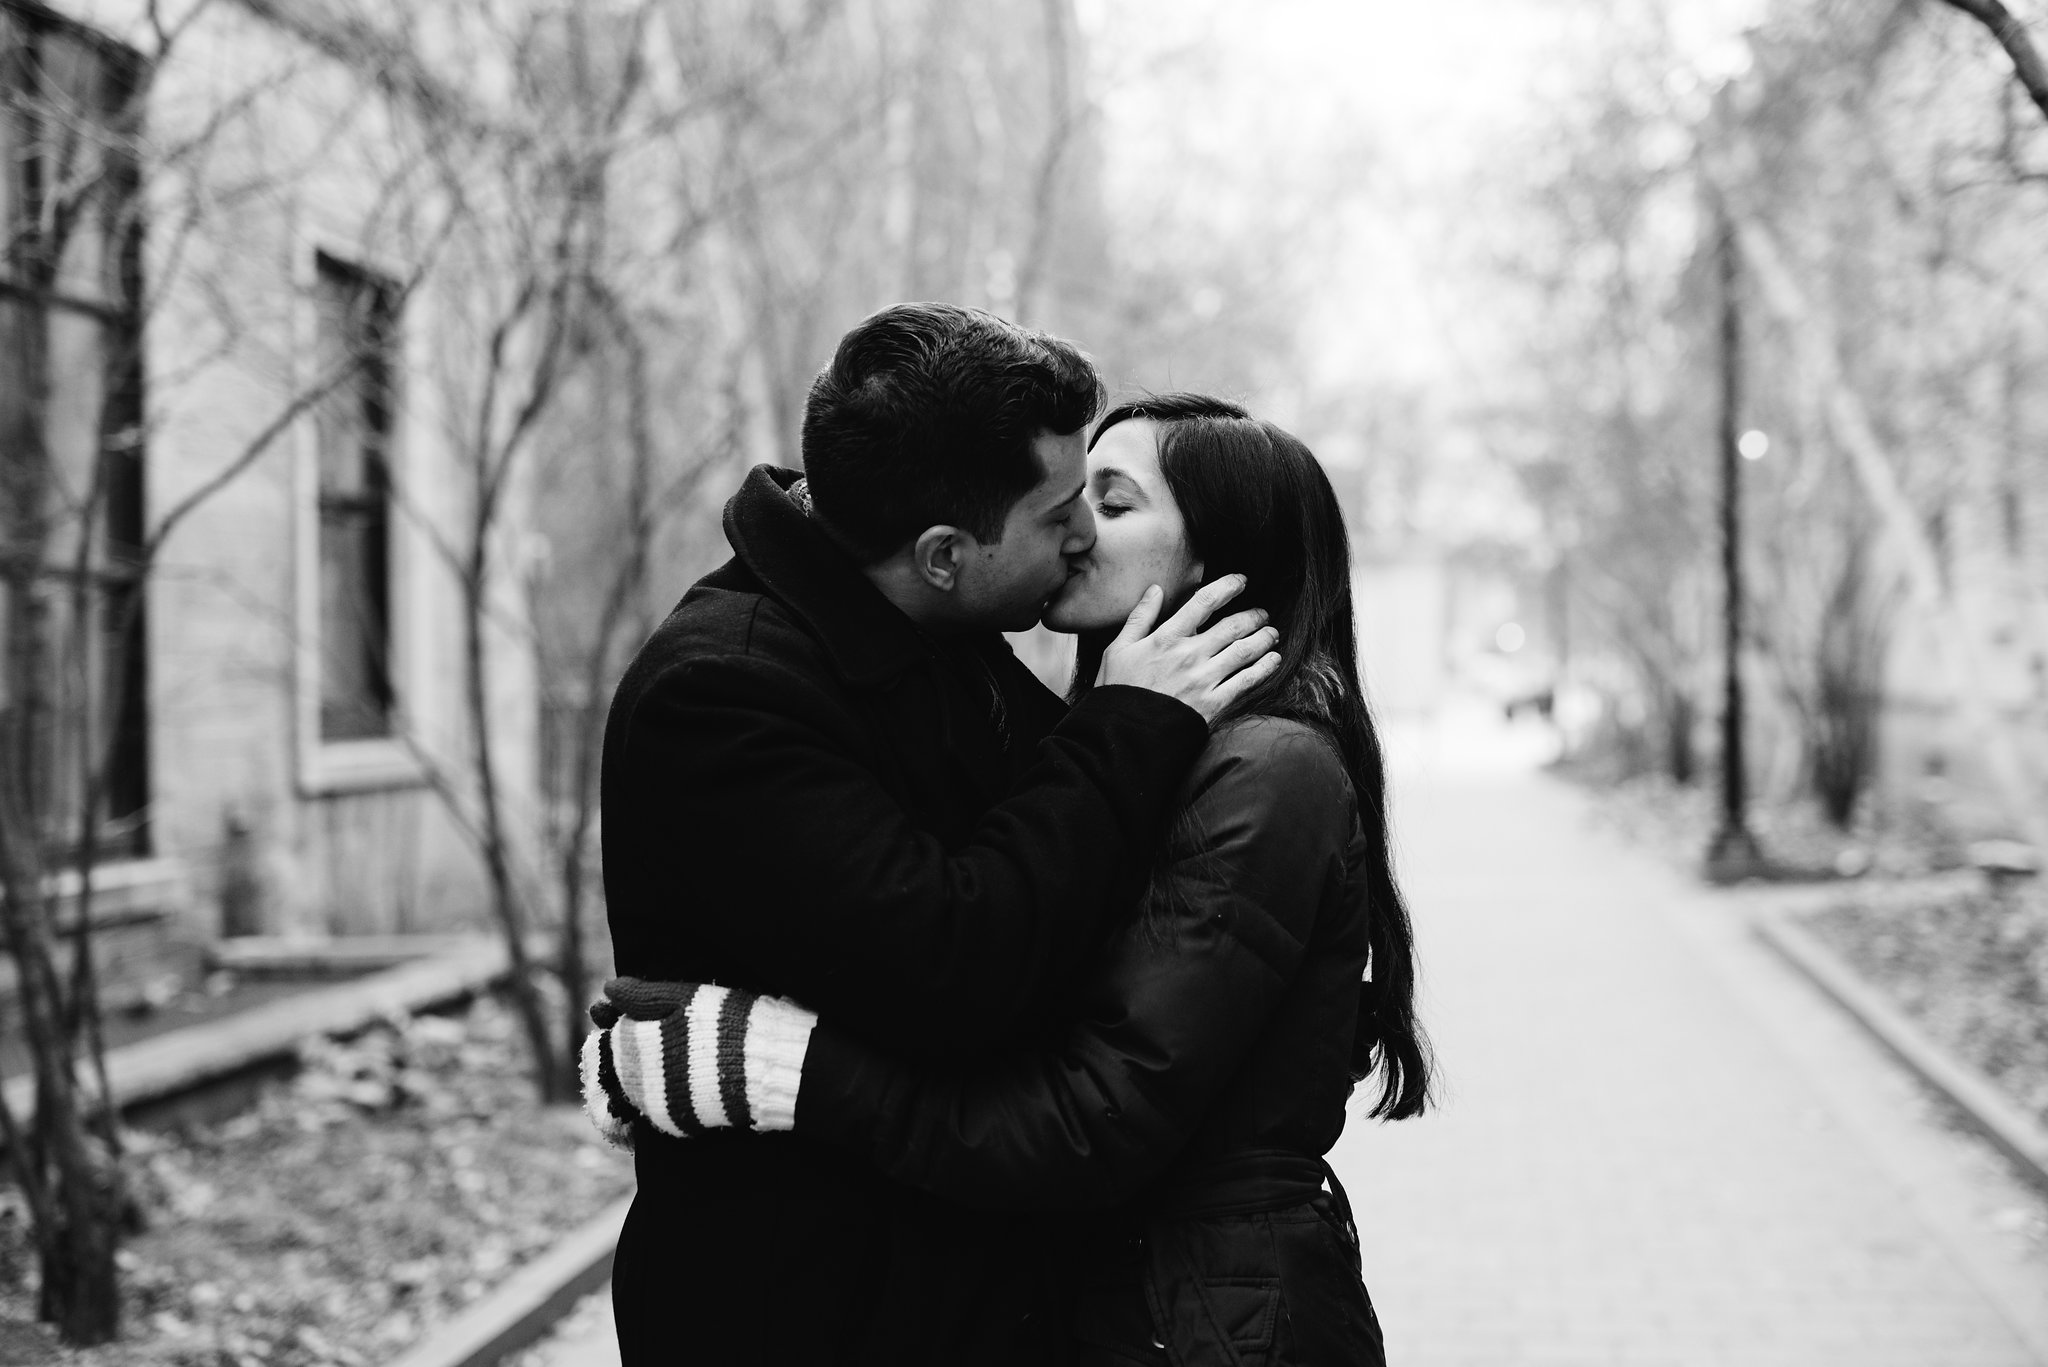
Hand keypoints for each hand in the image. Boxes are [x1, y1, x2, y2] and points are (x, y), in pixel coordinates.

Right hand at [1096, 574, 1281, 723]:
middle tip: (1261, 613)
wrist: (1124, 734)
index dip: (1227, 586)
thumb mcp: (1118, 648)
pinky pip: (1246, 682)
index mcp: (1167, 637)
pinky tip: (1273, 660)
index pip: (1204, 602)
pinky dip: (1264, 668)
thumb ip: (1140, 616)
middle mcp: (1190, 655)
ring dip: (1263, 638)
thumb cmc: (1119, 690)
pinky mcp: (1213, 703)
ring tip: (1272, 633)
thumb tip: (1156, 589)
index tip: (1241, 581)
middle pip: (1232, 626)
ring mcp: (1204, 679)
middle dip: (1252, 616)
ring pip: (1244, 651)